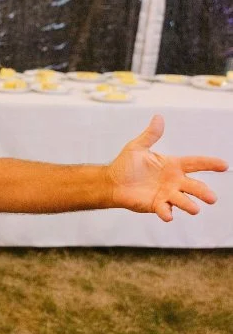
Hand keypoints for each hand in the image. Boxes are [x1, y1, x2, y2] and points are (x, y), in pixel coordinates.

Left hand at [107, 115, 227, 220]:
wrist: (111, 182)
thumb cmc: (125, 165)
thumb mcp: (137, 147)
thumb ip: (150, 135)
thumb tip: (158, 117)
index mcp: (172, 165)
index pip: (195, 163)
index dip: (210, 164)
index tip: (224, 165)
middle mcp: (173, 181)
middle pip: (194, 186)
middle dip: (203, 192)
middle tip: (212, 198)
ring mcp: (166, 194)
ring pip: (183, 200)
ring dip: (189, 205)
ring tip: (195, 209)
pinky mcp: (156, 205)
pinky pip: (164, 210)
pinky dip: (167, 213)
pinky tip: (168, 215)